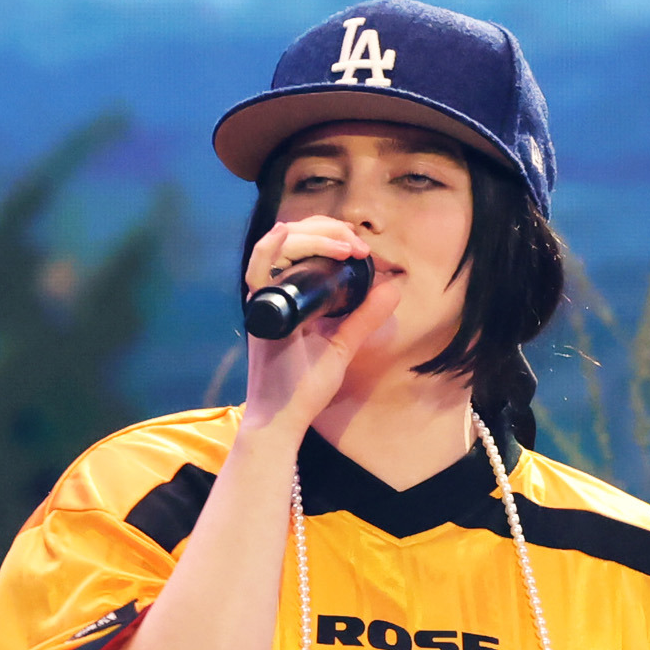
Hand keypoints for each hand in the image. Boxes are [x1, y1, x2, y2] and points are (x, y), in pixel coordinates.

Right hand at [238, 216, 400, 436]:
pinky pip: (258, 271)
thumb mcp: (342, 344)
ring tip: (344, 245)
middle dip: (327, 231)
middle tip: (356, 244)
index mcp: (292, 296)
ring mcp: (265, 300)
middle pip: (293, 239)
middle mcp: (274, 292)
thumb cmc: (303, 386)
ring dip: (313, 237)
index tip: (360, 248)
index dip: (331, 236)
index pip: (305, 247)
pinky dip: (270, 248)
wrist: (282, 418)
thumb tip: (392, 287)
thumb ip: (364, 317)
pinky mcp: (260, 312)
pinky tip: (287, 233)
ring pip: (279, 246)